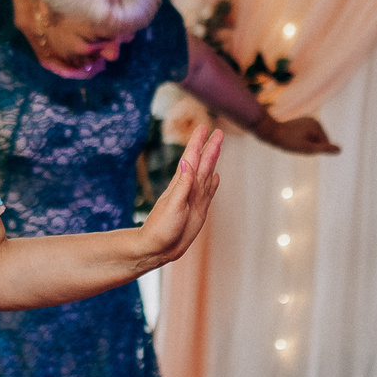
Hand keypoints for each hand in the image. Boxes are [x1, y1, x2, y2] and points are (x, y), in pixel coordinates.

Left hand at [137, 126, 225, 267]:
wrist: (158, 248)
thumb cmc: (161, 228)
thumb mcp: (173, 204)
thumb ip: (182, 184)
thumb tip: (186, 161)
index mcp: (181, 184)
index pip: (191, 157)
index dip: (198, 142)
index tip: (203, 127)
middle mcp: (189, 188)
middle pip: (203, 162)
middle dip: (210, 147)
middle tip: (219, 132)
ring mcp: (194, 198)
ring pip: (207, 174)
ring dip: (213, 160)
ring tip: (217, 148)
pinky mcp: (199, 210)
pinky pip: (209, 192)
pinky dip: (214, 182)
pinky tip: (216, 176)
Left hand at [254, 112, 340, 155]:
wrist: (270, 132)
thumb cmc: (287, 141)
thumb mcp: (307, 148)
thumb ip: (324, 149)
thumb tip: (340, 150)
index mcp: (317, 125)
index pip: (324, 145)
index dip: (313, 150)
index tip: (300, 145)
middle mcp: (314, 121)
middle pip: (318, 142)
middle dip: (309, 147)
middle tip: (296, 144)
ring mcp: (307, 122)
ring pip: (312, 140)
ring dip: (305, 145)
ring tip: (293, 142)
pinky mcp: (302, 124)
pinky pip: (306, 137)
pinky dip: (301, 141)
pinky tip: (292, 139)